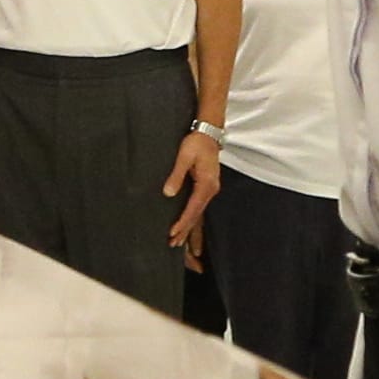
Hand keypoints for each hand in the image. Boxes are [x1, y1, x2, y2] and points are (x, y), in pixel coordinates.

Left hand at [161, 126, 224, 255]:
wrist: (209, 133)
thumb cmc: (196, 143)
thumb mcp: (184, 156)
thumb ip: (176, 175)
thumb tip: (168, 193)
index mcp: (206, 184)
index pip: (192, 209)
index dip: (182, 222)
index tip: (172, 232)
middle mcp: (210, 190)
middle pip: (197, 215)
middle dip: (185, 231)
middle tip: (173, 244)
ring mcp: (210, 190)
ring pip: (199, 214)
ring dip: (189, 228)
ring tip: (179, 242)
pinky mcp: (207, 188)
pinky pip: (199, 208)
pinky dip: (192, 219)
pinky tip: (188, 226)